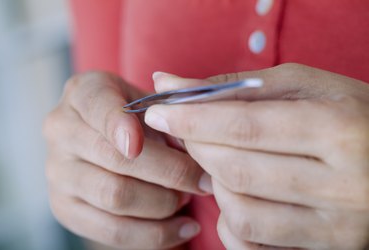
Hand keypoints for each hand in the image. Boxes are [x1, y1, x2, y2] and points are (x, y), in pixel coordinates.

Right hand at [43, 72, 209, 249]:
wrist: (102, 136)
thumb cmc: (133, 116)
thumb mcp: (150, 103)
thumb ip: (169, 117)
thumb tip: (194, 148)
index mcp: (82, 94)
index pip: (98, 106)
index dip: (120, 125)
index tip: (141, 143)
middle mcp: (61, 132)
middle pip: (115, 159)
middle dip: (170, 173)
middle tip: (202, 181)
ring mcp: (58, 173)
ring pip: (115, 198)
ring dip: (163, 203)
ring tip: (188, 199)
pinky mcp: (65, 208)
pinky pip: (112, 231)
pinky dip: (154, 234)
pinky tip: (182, 228)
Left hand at [145, 64, 368, 248]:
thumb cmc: (349, 113)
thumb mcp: (304, 86)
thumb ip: (238, 86)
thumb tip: (171, 82)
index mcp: (339, 131)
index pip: (245, 127)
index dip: (192, 119)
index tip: (159, 111)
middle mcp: (342, 186)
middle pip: (236, 171)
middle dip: (196, 147)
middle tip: (185, 129)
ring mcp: (335, 227)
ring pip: (241, 213)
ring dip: (213, 183)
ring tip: (220, 160)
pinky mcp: (324, 249)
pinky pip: (254, 244)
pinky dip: (230, 219)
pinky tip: (237, 194)